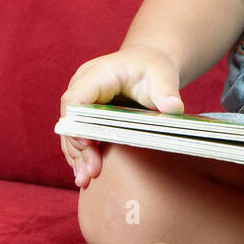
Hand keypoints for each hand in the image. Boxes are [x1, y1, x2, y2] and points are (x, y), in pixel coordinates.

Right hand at [59, 44, 183, 188]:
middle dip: (78, 148)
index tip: (88, 144)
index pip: (75, 99)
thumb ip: (166, 92)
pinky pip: (78, 136)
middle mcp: (83, 87)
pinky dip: (81, 155)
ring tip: (85, 180)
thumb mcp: (162, 78)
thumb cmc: (154, 69)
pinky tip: (84, 174)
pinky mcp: (86, 115)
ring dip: (77, 156)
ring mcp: (82, 102)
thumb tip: (173, 108)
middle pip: (70, 120)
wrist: (150, 64)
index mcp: (97, 75)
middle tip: (90, 172)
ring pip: (71, 132)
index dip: (77, 123)